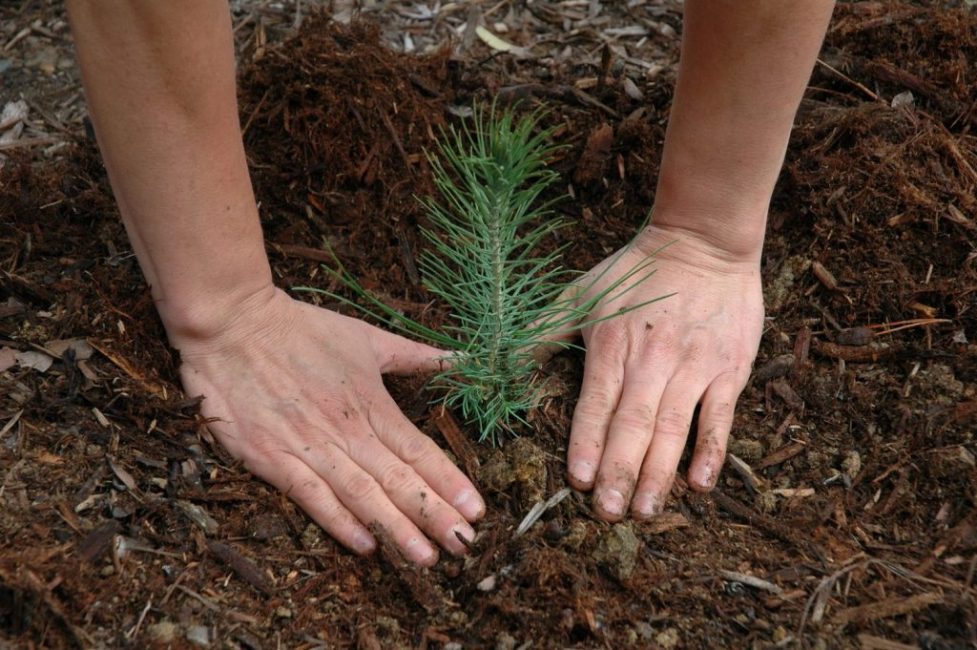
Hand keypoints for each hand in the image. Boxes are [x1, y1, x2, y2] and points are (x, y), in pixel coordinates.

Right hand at [173, 287, 484, 564]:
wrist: (232, 324)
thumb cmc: (302, 330)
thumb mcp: (367, 337)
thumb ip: (416, 356)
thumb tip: (462, 360)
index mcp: (372, 404)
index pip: (419, 450)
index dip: (449, 482)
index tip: (476, 511)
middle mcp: (347, 431)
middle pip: (398, 480)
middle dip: (434, 516)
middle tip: (464, 547)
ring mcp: (309, 446)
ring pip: (362, 495)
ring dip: (395, 529)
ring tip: (425, 558)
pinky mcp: (271, 458)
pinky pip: (311, 497)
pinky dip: (338, 522)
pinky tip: (365, 546)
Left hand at [565, 224, 763, 519]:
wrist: (702, 241)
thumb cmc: (635, 271)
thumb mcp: (580, 294)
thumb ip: (541, 332)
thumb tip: (499, 363)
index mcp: (611, 346)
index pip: (596, 403)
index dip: (587, 442)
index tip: (580, 481)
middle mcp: (651, 360)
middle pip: (633, 424)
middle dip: (620, 471)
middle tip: (609, 514)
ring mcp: (693, 366)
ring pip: (673, 428)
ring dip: (659, 472)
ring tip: (646, 510)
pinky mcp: (727, 368)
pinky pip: (720, 416)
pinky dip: (711, 450)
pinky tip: (700, 482)